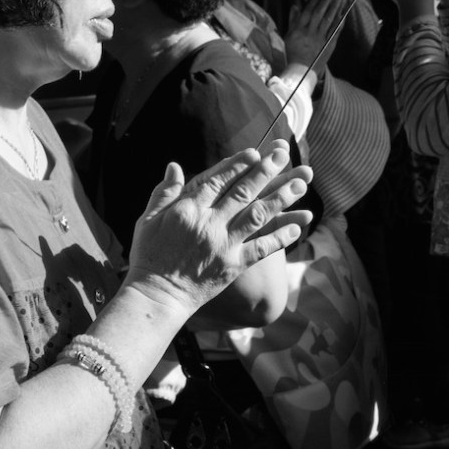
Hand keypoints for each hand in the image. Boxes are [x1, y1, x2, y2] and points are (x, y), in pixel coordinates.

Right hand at [124, 139, 313, 313]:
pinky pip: (262, 248)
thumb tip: (174, 165)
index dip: (238, 164)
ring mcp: (224, 245)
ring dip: (281, 198)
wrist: (157, 296)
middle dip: (266, 171)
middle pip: (243, 191)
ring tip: (300, 184)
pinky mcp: (234, 265)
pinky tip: (298, 226)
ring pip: (258, 215)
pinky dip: (281, 236)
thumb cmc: (149, 256)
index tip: (256, 152)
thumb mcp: (148, 220)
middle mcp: (209, 224)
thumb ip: (164, 192)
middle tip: (283, 154)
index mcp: (187, 209)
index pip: (218, 179)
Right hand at [284, 0, 345, 72]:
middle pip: (320, 11)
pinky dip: (339, 23)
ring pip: (329, 20)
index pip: (310, 8)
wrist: (300, 71)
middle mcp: (310, 31)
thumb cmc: (292, 52)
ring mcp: (320, 38)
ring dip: (335, 7)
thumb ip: (293, 20)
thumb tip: (295, 6)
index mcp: (299, 27)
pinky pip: (334, 32)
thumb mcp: (288, 35)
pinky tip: (344, 14)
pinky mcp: (327, 45)